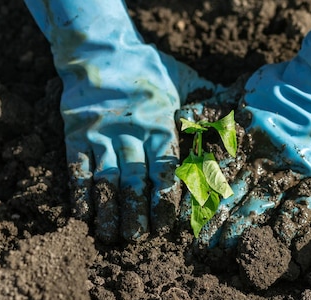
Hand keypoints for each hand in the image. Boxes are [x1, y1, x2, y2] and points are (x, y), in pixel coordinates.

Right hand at [24, 0, 217, 242]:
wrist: (98, 48)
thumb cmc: (147, 69)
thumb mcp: (182, 81)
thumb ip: (204, 106)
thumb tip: (234, 125)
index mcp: (159, 123)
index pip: (165, 168)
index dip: (166, 198)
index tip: (166, 225)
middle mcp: (130, 132)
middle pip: (134, 180)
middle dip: (137, 213)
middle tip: (139, 241)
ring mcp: (100, 134)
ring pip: (106, 179)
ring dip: (109, 212)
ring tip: (112, 238)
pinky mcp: (75, 134)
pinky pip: (77, 169)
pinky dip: (80, 194)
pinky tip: (83, 217)